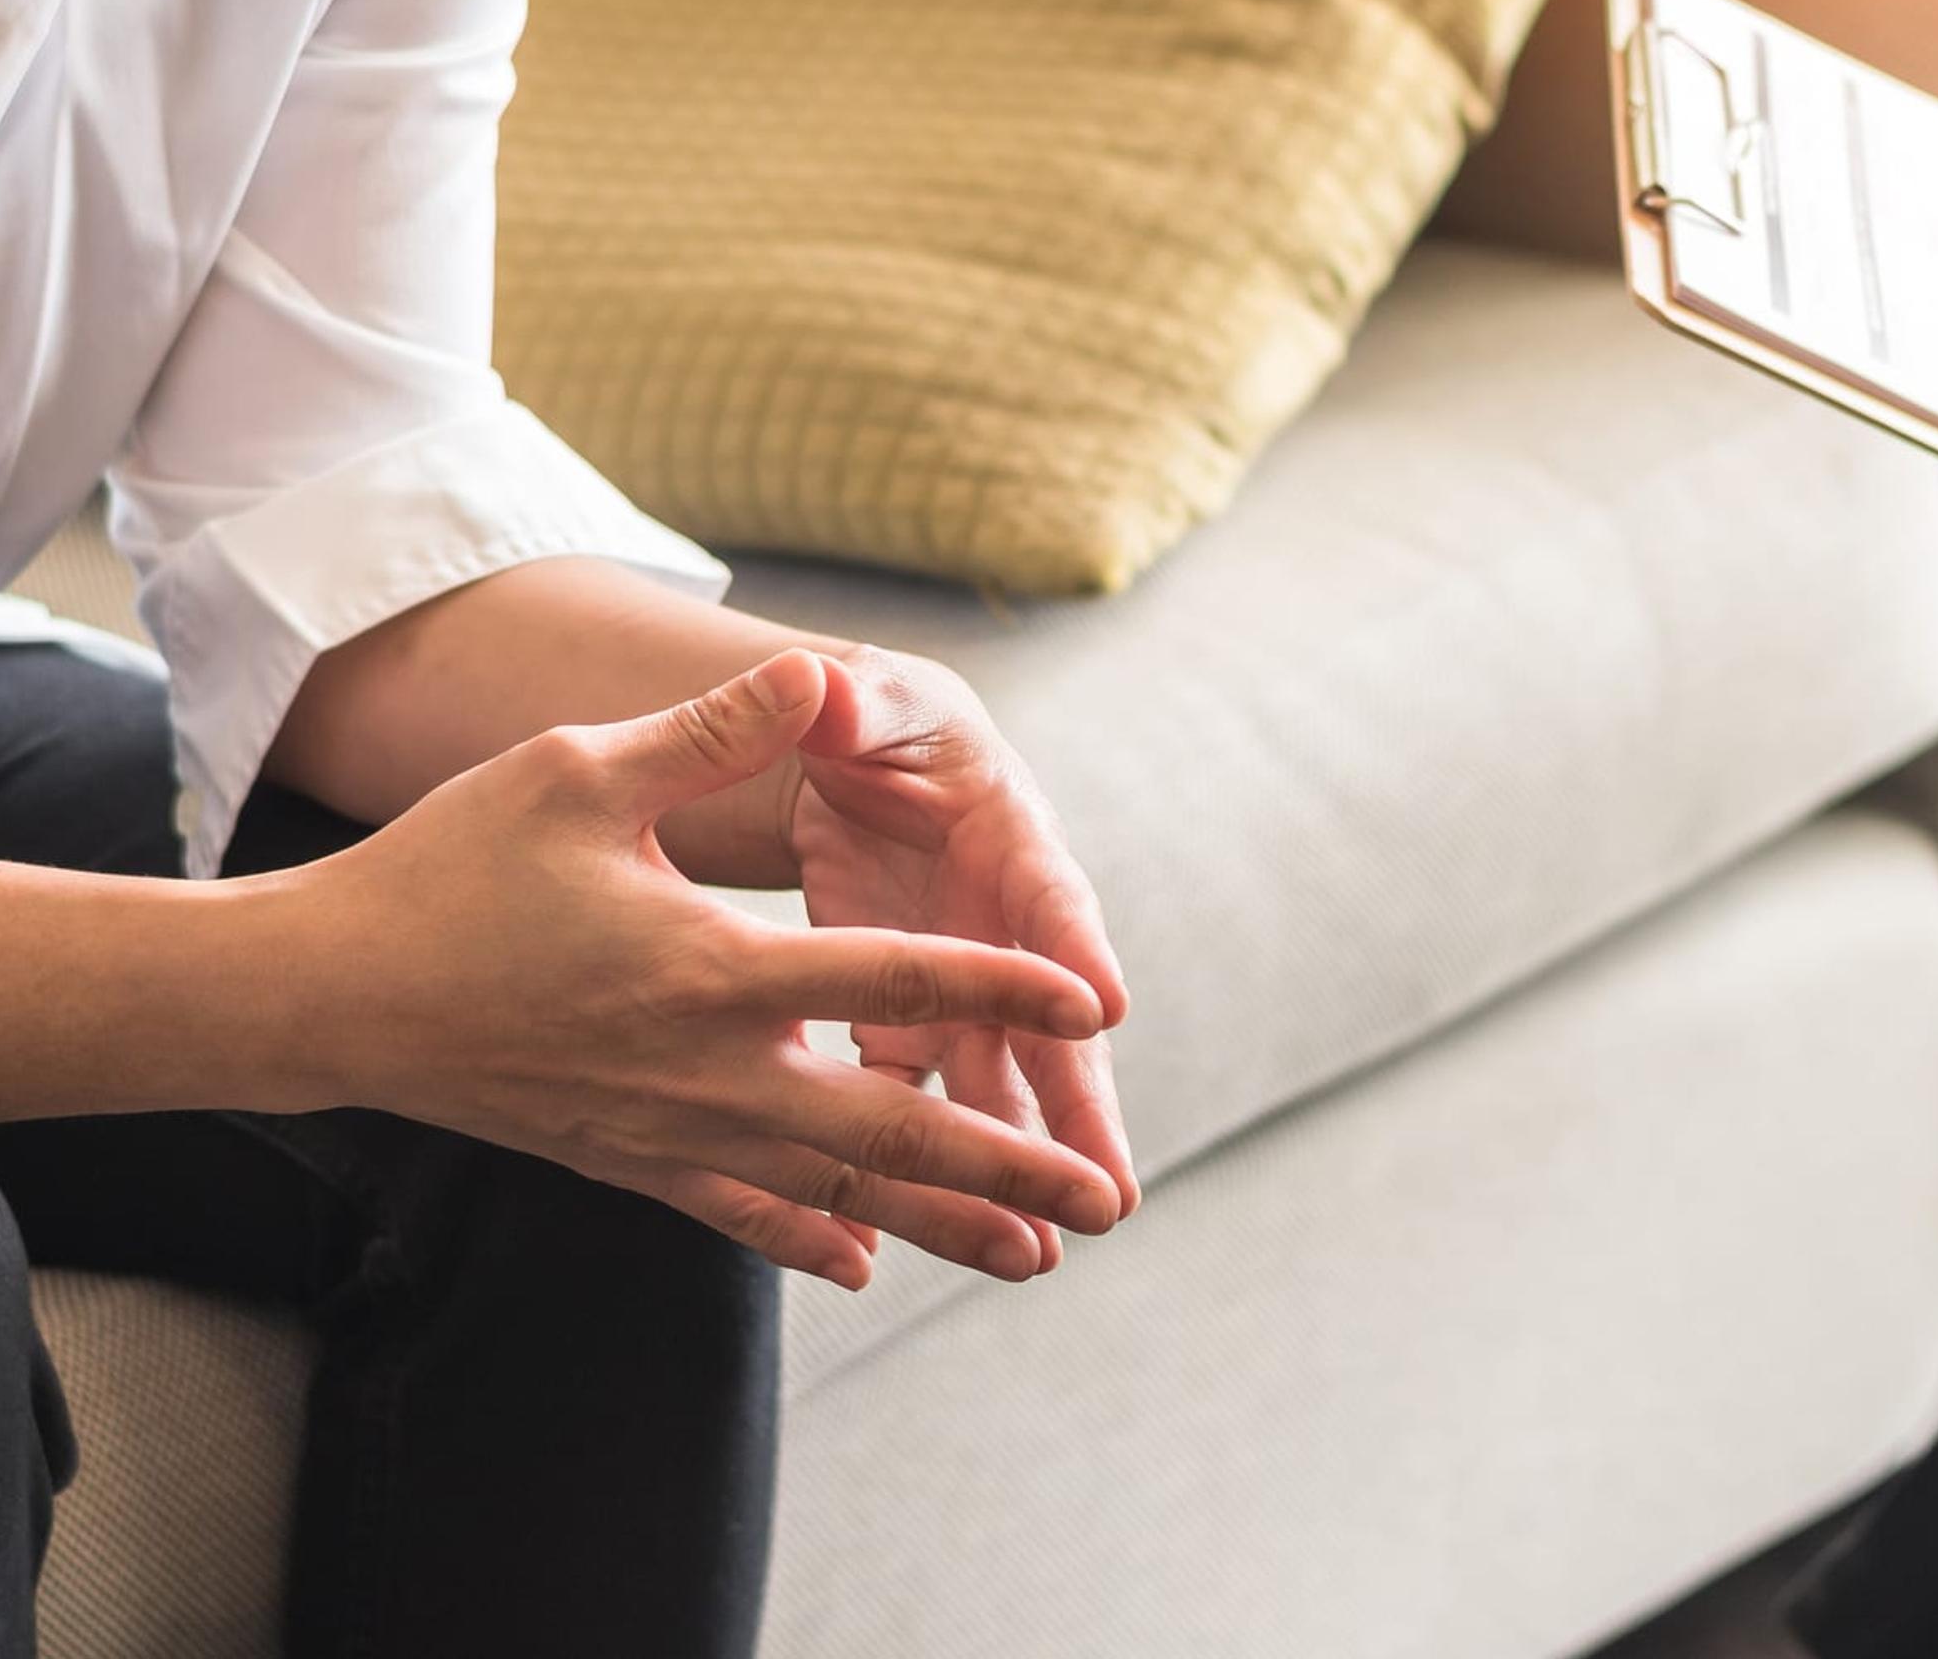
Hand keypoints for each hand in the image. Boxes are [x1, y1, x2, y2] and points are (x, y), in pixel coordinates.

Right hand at [294, 651, 1125, 1288]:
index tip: (1092, 1004)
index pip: (891, 978)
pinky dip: (805, 1235)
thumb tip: (811, 672)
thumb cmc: (451, 868)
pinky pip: (736, 1211)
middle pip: (891, 1126)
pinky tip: (858, 1261)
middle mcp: (705, 1069)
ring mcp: (665, 1128)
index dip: (1000, 986)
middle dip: (1006, 1164)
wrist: (330, 992)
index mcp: (711, 968)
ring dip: (937, 1223)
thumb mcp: (579, 774)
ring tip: (1031, 1256)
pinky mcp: (621, 1158)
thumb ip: (709, 735)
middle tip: (1106, 1200)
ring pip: (831, 1190)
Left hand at [784, 649, 1138, 1269]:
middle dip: (1079, 1109)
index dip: (1076, 947)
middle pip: (1052, 1024)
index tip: (1106, 1005)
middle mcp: (1006, 925)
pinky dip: (927, 1164)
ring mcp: (965, 985)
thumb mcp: (872, 698)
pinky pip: (921, 1098)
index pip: (1051, 891)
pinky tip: (935, 1232)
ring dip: (1019, 1164)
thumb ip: (856, 703)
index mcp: (1010, 832)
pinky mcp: (908, 1022)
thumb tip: (827, 687)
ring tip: (1043, 1250)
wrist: (851, 760)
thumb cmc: (877, 715)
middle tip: (1110, 1193)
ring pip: (1001, 1084)